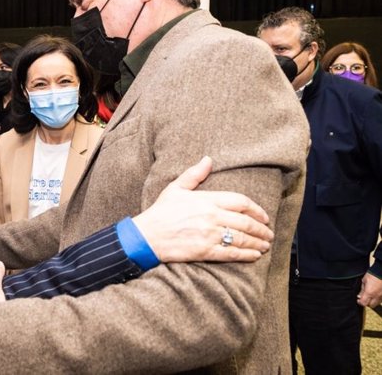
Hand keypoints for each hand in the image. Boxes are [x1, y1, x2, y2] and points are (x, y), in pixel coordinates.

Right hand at [132, 156, 272, 262]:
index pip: (241, 202)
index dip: (256, 210)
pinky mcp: (205, 250)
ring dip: (257, 242)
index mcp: (206, 199)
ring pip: (242, 238)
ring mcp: (209, 234)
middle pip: (246, 222)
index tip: (264, 216)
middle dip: (261, 229)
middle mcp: (211, 216)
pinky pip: (232, 253)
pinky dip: (246, 255)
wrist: (146, 236)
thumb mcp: (175, 188)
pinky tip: (254, 255)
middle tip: (268, 233)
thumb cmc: (160, 212)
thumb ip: (194, 174)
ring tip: (265, 245)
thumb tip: (208, 159)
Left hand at [357, 272, 381, 308]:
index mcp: (369, 292)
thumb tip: (359, 296)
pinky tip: (375, 293)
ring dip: (373, 301)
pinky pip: (381, 300)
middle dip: (367, 303)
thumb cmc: (373, 274)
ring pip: (377, 303)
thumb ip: (362, 290)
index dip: (360, 302)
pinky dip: (378, 299)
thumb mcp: (364, 280)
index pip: (364, 303)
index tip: (358, 300)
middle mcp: (376, 296)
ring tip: (370, 295)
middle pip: (371, 305)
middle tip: (364, 297)